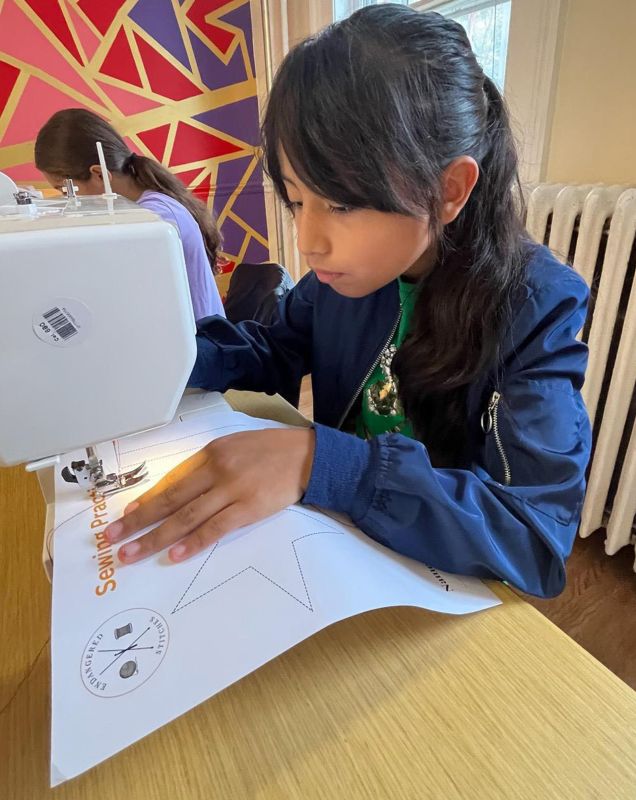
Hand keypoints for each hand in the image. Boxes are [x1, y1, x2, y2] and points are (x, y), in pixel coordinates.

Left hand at [104, 428, 315, 563]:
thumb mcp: (235, 447)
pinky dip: (194, 542)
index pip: (171, 481)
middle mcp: (216, 469)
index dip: (146, 501)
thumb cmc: (271, 452)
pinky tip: (175, 554)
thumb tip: (178, 490)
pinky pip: (216, 528)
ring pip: (186, 516)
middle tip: (113, 539)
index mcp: (211, 452)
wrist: (309, 455)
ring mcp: (232, 489)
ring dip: (156, 537)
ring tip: (133, 554)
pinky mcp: (250, 508)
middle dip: (139, 522)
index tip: (125, 517)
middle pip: (170, 499)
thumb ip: (209, 466)